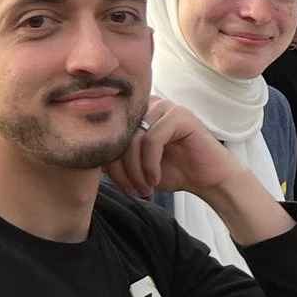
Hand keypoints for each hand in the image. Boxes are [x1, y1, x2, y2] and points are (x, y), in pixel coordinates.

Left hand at [106, 97, 291, 244]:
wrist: (209, 178)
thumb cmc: (174, 171)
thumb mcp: (136, 167)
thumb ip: (116, 157)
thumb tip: (88, 157)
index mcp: (135, 115)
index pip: (109, 136)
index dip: (110, 165)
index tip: (124, 188)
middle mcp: (147, 106)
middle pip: (118, 137)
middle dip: (123, 170)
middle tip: (134, 191)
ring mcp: (164, 107)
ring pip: (134, 140)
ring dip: (137, 170)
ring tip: (145, 188)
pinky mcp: (180, 115)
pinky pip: (152, 139)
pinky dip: (150, 164)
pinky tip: (155, 179)